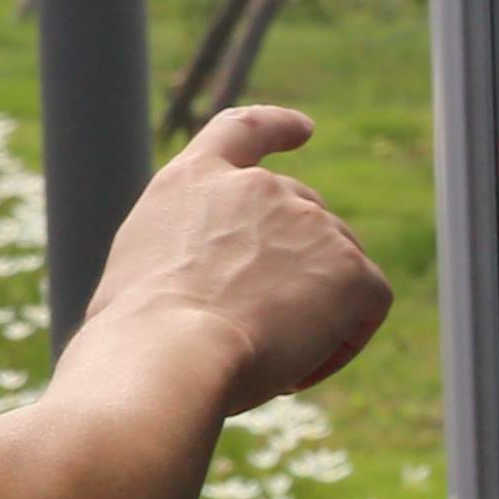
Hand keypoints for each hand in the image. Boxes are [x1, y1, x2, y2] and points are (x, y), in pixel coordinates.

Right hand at [79, 106, 391, 417]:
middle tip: (258, 327)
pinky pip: (365, 306)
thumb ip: (186, 253)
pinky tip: (295, 370)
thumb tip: (216, 288)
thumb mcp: (139, 270)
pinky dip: (340, 342)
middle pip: (302, 216)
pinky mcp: (350, 266)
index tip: (303, 130)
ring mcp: (307, 221)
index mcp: (191, 182)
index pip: (243, 130)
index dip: (277, 127)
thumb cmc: (133, 333)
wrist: (166, 353)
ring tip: (262, 359)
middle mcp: (255, 187)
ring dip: (310, 311)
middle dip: (295, 265)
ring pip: (335, 266)